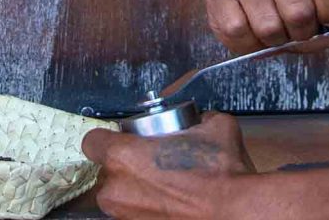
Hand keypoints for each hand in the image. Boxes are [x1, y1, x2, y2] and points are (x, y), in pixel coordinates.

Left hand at [81, 112, 253, 218]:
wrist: (236, 213)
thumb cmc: (220, 176)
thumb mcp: (214, 126)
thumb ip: (194, 119)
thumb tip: (198, 119)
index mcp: (123, 156)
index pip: (92, 142)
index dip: (108, 139)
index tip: (124, 140)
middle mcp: (116, 189)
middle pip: (108, 172)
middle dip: (127, 168)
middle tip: (154, 164)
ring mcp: (125, 216)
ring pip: (120, 197)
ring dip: (136, 191)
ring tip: (165, 187)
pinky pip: (135, 215)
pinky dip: (148, 209)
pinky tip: (170, 203)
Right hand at [205, 0, 328, 54]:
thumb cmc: (311, 1)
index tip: (328, 15)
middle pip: (297, 11)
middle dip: (303, 31)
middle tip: (300, 26)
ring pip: (267, 25)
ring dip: (276, 38)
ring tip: (279, 27)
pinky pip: (235, 28)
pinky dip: (248, 42)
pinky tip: (255, 30)